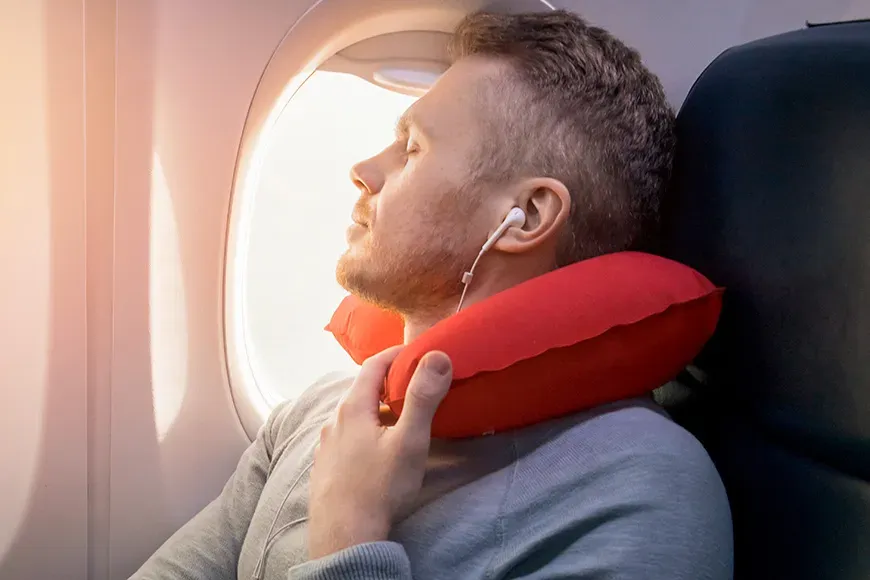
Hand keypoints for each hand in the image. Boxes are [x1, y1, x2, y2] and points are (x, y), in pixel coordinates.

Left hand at [308, 346, 452, 558]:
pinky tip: (378, 450)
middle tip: (417, 386)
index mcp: (353, 408)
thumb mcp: (409, 441)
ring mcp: (326, 445)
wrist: (344, 536)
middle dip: (389, 383)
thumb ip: (422, 397)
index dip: (396, 354)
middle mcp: (334, 421)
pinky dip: (365, 431)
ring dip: (377, 410)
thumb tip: (437, 357)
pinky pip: (347, 437)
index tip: (418, 352)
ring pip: (354, 416)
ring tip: (401, 419)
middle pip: (363, 390)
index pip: (373, 365)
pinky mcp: (325, 467)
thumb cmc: (379, 487)